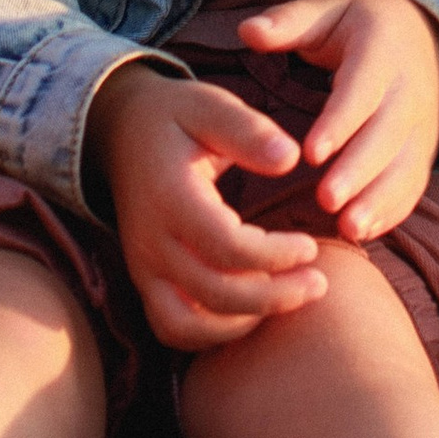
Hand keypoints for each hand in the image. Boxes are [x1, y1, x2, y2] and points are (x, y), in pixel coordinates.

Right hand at [87, 64, 327, 351]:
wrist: (119, 133)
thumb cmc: (175, 118)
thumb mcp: (209, 105)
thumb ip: (248, 131)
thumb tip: (291, 158)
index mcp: (170, 197)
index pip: (225, 247)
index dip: (274, 256)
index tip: (311, 246)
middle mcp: (151, 241)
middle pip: (214, 293)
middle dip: (273, 297)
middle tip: (319, 284)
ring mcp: (143, 267)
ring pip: (188, 324)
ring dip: (243, 323)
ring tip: (288, 301)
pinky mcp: (145, 281)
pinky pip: (173, 328)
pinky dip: (212, 332)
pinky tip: (253, 312)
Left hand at [234, 0, 438, 243]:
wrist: (423, 32)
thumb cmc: (358, 24)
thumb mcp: (327, 11)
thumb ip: (287, 22)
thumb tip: (247, 31)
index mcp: (380, 53)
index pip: (362, 91)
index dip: (340, 123)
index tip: (311, 153)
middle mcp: (408, 91)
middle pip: (387, 136)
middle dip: (359, 171)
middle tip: (326, 200)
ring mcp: (422, 126)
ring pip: (406, 167)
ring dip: (379, 200)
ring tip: (348, 229)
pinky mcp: (424, 151)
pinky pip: (413, 185)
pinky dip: (393, 211)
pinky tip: (363, 233)